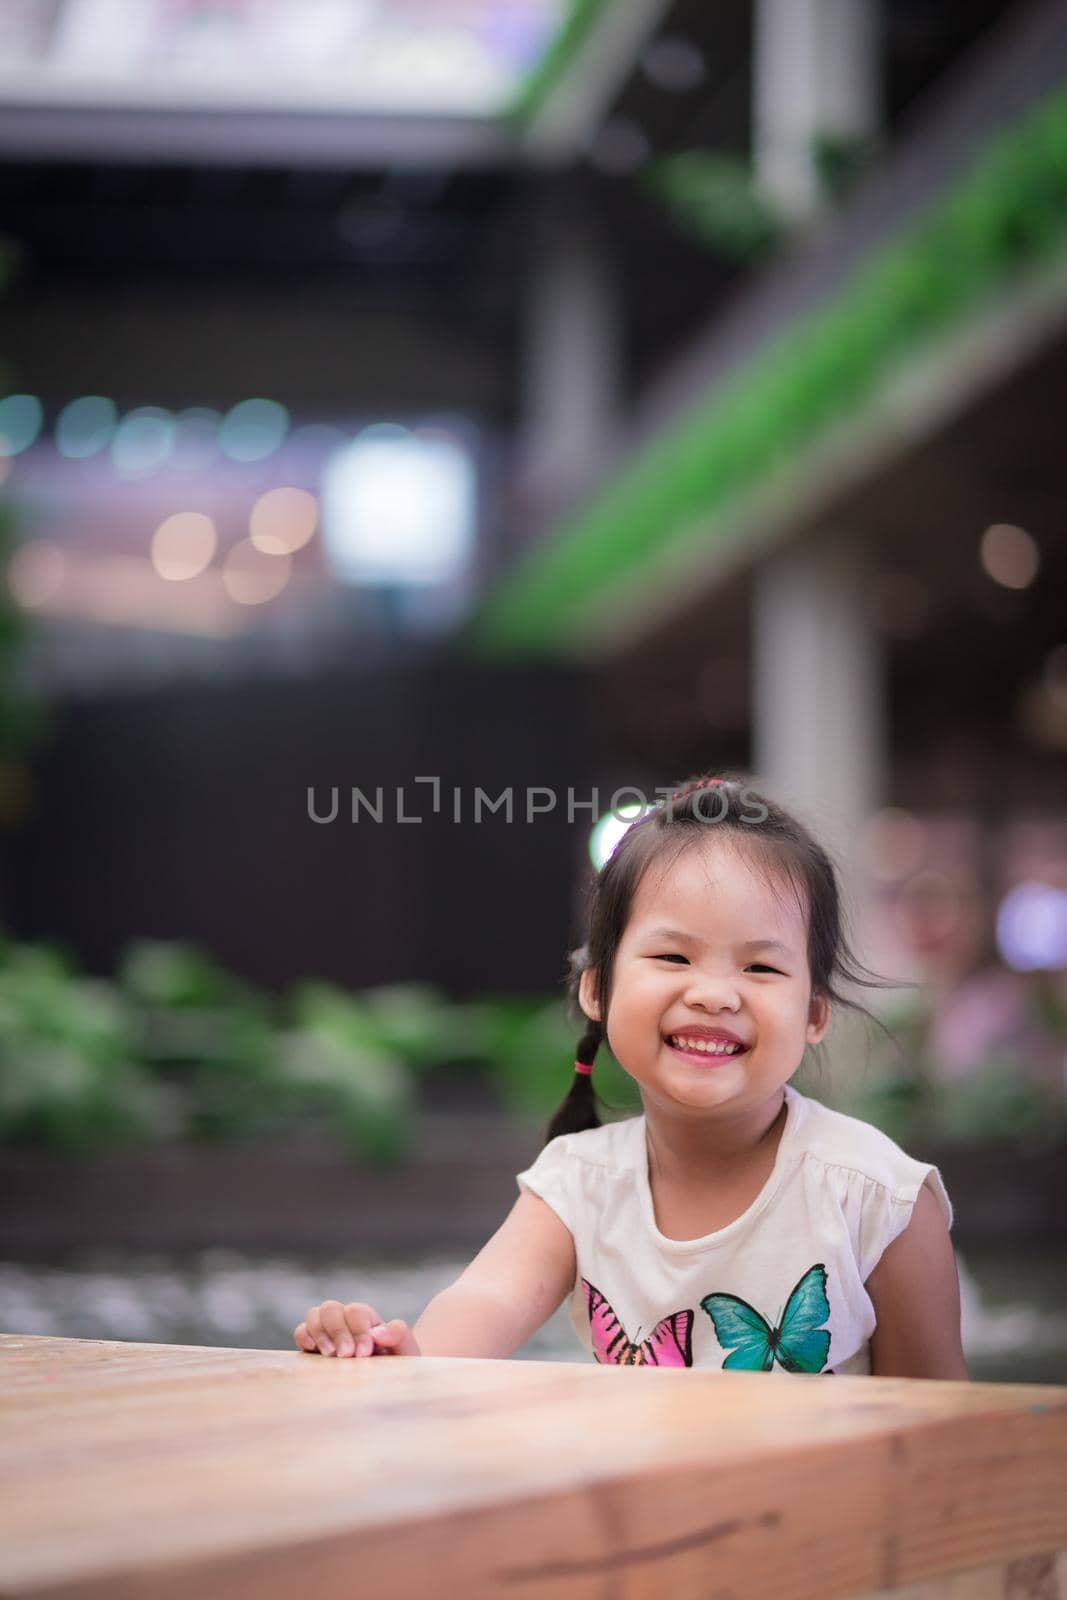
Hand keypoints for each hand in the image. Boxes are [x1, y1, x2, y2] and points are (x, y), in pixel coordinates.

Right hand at [293, 1300, 421, 1357]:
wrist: (387, 1388)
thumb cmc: (398, 1368)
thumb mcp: (406, 1352)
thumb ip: (399, 1335)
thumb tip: (378, 1331)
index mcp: (368, 1320)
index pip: (357, 1312)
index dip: (358, 1329)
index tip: (364, 1352)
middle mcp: (345, 1321)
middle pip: (332, 1309)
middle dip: (338, 1331)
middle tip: (346, 1355)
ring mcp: (328, 1332)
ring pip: (315, 1315)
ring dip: (320, 1333)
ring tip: (330, 1356)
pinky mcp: (313, 1347)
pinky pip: (302, 1330)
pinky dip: (304, 1336)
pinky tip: (314, 1351)